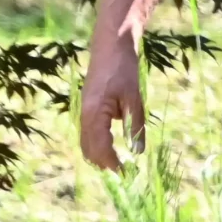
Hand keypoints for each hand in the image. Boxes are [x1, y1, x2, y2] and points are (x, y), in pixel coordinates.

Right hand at [78, 40, 145, 172]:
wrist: (110, 47)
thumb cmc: (123, 69)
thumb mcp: (134, 99)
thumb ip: (135, 125)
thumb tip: (138, 151)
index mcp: (94, 114)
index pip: (100, 148)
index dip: (112, 163)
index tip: (125, 175)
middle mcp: (84, 115)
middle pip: (89, 149)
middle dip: (104, 163)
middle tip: (122, 174)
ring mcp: (83, 111)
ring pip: (86, 142)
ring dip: (99, 155)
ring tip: (117, 164)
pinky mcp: (87, 107)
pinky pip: (89, 132)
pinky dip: (98, 143)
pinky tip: (111, 147)